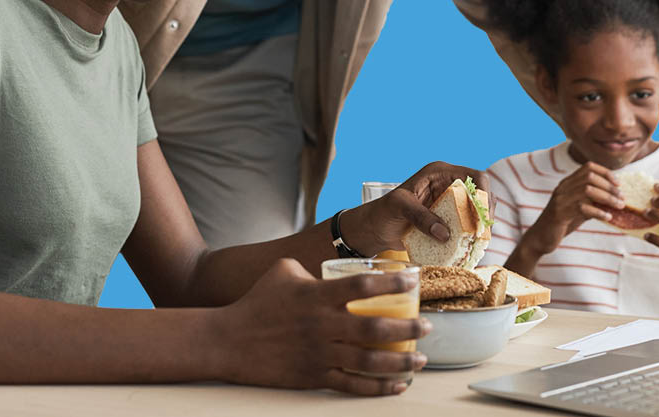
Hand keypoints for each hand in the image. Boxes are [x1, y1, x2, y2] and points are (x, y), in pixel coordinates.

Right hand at [217, 258, 428, 393]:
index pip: (362, 286)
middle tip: (428, 325)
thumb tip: (336, 269)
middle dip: (407, 328)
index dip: (391, 282)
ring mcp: (319, 354)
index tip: (412, 279)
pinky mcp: (314, 377)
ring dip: (400, 362)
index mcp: (317, 296)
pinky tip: (397, 385)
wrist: (230, 341)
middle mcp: (323, 326)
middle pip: (374, 328)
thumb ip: (313, 270)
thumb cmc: (259, 300)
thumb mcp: (284, 271)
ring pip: (369, 361)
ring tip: (421, 359)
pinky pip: (353, 386)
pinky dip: (378, 388)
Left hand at [341, 161, 489, 257]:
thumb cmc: (383, 212)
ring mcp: (451, 203)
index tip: (482, 218)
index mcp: (439, 172)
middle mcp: (449, 184)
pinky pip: (469, 226)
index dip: (484, 195)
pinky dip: (473, 237)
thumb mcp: (399, 208)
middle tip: (481, 236)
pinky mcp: (450, 220)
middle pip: (482, 194)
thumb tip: (445, 234)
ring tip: (478, 244)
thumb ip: (420, 216)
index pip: (475, 176)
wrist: (375, 229)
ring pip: (479, 211)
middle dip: (486, 214)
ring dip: (482, 227)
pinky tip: (470, 249)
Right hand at [525, 161, 622, 257]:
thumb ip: (592, 202)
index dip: (605, 172)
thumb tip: (615, 201)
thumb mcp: (579, 209)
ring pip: (588, 190)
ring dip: (607, 198)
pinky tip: (608, 217)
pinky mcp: (560, 213)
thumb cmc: (562, 223)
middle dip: (609, 187)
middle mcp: (563, 188)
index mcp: (567, 184)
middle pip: (590, 177)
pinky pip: (583, 208)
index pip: (587, 167)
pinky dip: (599, 212)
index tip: (618, 184)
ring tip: (619, 207)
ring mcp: (560, 200)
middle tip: (622, 198)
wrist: (541, 237)